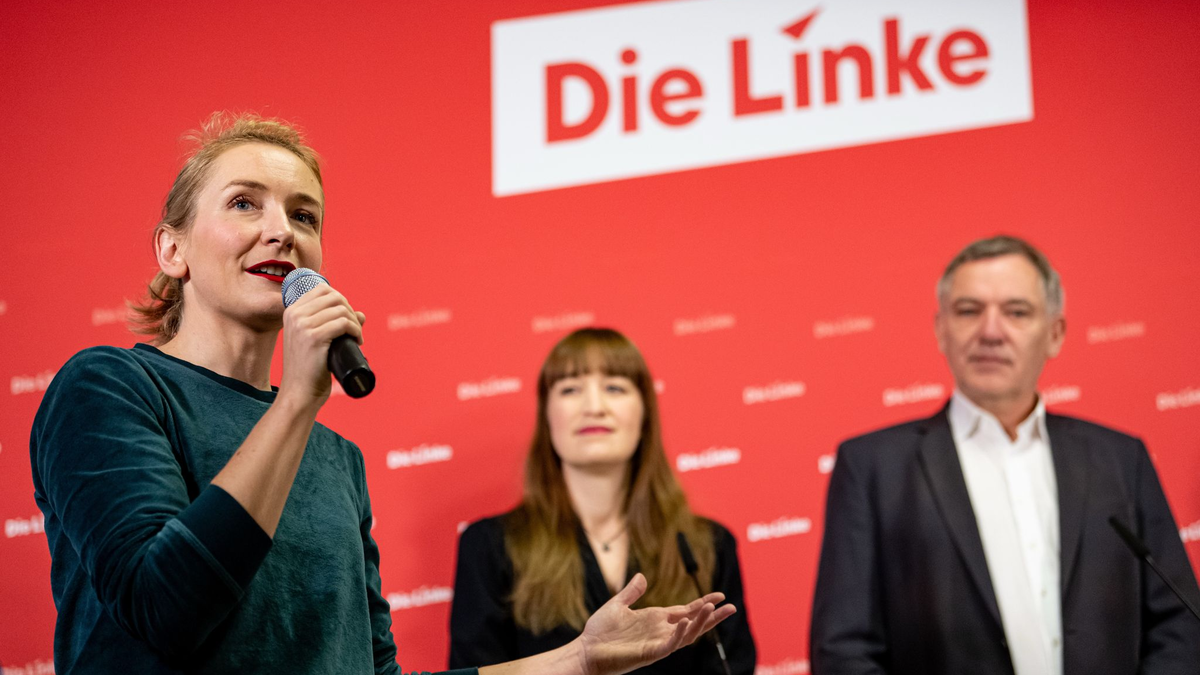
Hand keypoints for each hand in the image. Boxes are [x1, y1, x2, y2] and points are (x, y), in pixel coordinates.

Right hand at [278, 284, 364, 403]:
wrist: (299, 392)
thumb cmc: (309, 368)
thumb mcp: (316, 340)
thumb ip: (332, 323)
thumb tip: (361, 314)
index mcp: (291, 311)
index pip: (322, 289)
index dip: (341, 301)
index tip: (346, 319)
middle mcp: (295, 314)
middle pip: (334, 297)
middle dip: (350, 311)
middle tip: (354, 330)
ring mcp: (303, 325)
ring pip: (341, 309)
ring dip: (355, 323)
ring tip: (356, 338)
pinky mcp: (315, 337)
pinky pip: (344, 323)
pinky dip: (356, 330)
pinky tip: (357, 341)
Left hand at [575, 573, 735, 674]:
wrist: (585, 650)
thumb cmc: (599, 631)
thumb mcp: (617, 605)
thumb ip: (631, 592)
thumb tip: (642, 576)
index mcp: (655, 619)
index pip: (686, 611)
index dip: (702, 603)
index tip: (719, 596)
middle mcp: (660, 631)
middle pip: (693, 623)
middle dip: (712, 616)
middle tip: (731, 607)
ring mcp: (656, 643)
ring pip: (686, 634)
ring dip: (700, 623)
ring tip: (713, 610)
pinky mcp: (649, 653)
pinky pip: (669, 644)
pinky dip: (678, 634)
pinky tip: (684, 622)